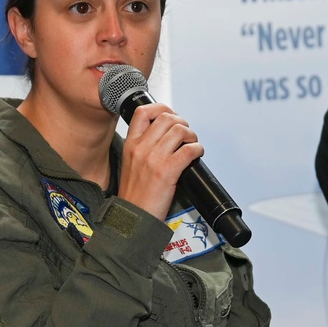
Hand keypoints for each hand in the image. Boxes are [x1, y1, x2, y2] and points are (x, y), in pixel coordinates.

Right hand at [118, 103, 203, 220]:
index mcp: (130, 144)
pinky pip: (188, 150)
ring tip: (192, 144)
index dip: (161, 108)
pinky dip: (197, 149)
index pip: (142, 112)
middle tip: (186, 134)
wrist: (132, 218)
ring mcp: (153, 159)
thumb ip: (143, 148)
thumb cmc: (135, 194)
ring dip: (191, 135)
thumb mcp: (130, 164)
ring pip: (179, 130)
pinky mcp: (167, 172)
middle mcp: (141, 148)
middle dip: (182, 122)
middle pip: (166, 117)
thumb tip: (166, 136)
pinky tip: (197, 154)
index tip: (171, 115)